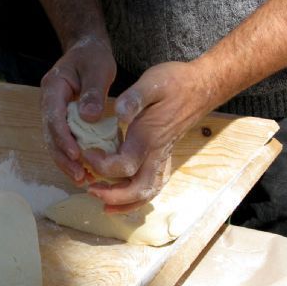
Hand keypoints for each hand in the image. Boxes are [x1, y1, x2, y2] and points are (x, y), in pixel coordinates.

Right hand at [41, 36, 116, 183]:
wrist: (85, 50)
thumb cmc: (92, 57)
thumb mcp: (97, 68)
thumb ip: (93, 91)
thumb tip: (89, 117)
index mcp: (52, 89)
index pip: (53, 118)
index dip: (63, 138)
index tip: (76, 154)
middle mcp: (48, 104)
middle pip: (50, 136)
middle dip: (63, 158)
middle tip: (79, 176)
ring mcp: (53, 114)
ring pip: (54, 143)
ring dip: (66, 163)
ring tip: (82, 180)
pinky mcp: (62, 121)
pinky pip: (63, 142)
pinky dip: (72, 158)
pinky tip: (85, 172)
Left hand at [85, 60, 216, 211]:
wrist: (200, 87)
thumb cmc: (174, 82)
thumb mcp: (152, 82)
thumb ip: (135, 98)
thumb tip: (119, 113)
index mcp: (149, 137)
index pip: (124, 166)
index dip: (101, 165)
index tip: (86, 153)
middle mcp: (156, 153)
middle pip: (138, 189)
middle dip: (113, 196)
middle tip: (90, 189)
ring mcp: (162, 158)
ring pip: (148, 192)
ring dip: (125, 202)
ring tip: (102, 200)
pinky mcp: (164, 158)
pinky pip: (153, 186)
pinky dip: (136, 198)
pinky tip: (120, 198)